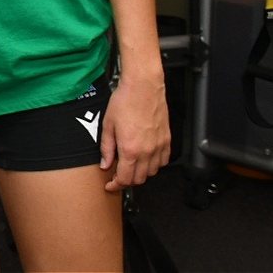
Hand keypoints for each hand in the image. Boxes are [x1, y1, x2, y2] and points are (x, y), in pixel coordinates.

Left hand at [100, 73, 169, 190]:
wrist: (143, 87)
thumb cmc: (125, 101)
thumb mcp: (108, 125)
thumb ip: (106, 148)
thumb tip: (105, 164)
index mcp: (130, 149)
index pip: (125, 179)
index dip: (116, 185)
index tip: (110, 185)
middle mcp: (147, 151)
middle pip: (139, 179)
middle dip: (127, 181)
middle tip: (118, 176)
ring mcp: (159, 146)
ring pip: (152, 172)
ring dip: (141, 174)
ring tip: (130, 166)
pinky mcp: (167, 140)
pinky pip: (164, 161)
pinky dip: (155, 165)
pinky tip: (146, 158)